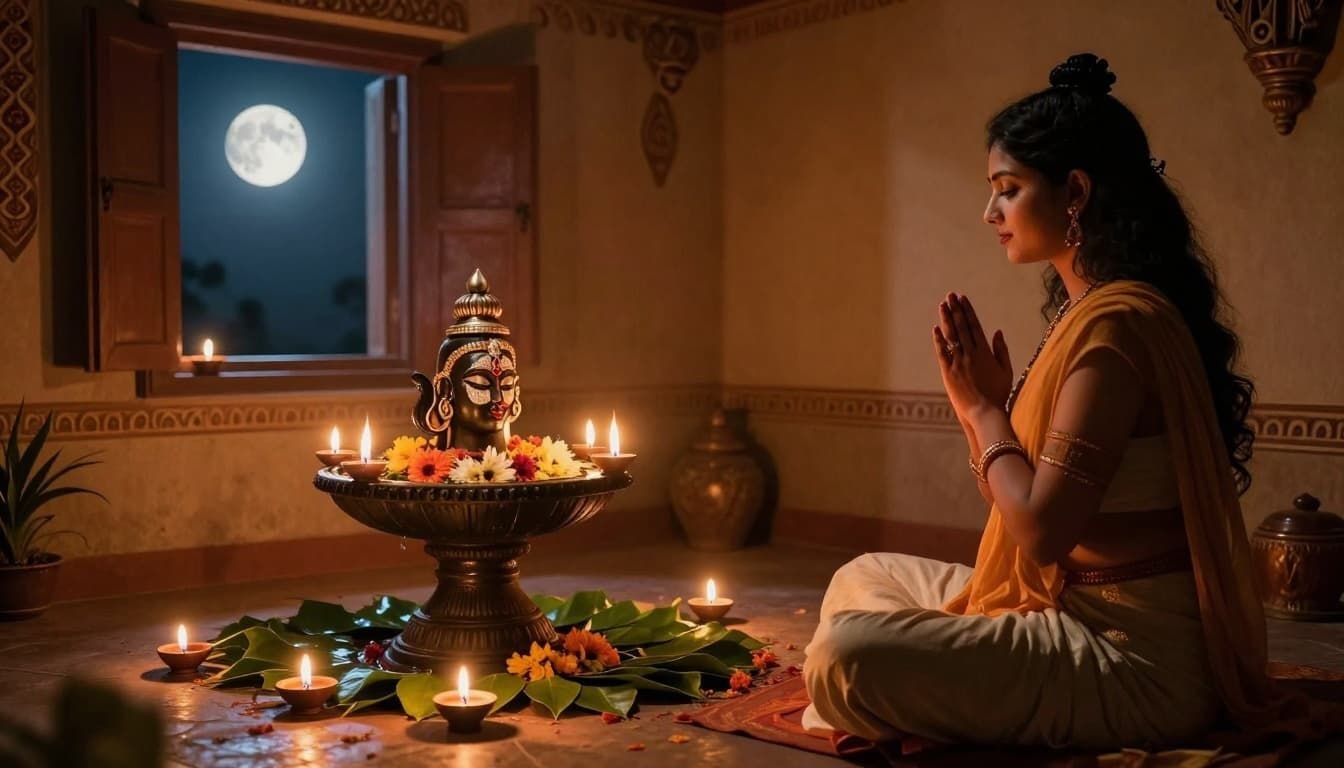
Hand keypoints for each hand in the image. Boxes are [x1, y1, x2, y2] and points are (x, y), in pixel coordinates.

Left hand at [931, 293, 1013, 419]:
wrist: (985, 412)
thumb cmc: (998, 393)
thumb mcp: (1005, 370)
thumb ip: (1001, 350)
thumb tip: (997, 331)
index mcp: (985, 352)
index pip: (975, 326)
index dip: (968, 311)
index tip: (963, 299)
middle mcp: (970, 354)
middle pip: (961, 327)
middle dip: (956, 309)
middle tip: (950, 295)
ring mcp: (958, 362)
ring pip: (951, 336)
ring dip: (946, 319)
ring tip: (943, 305)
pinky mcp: (948, 373)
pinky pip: (942, 353)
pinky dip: (938, 340)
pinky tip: (935, 329)